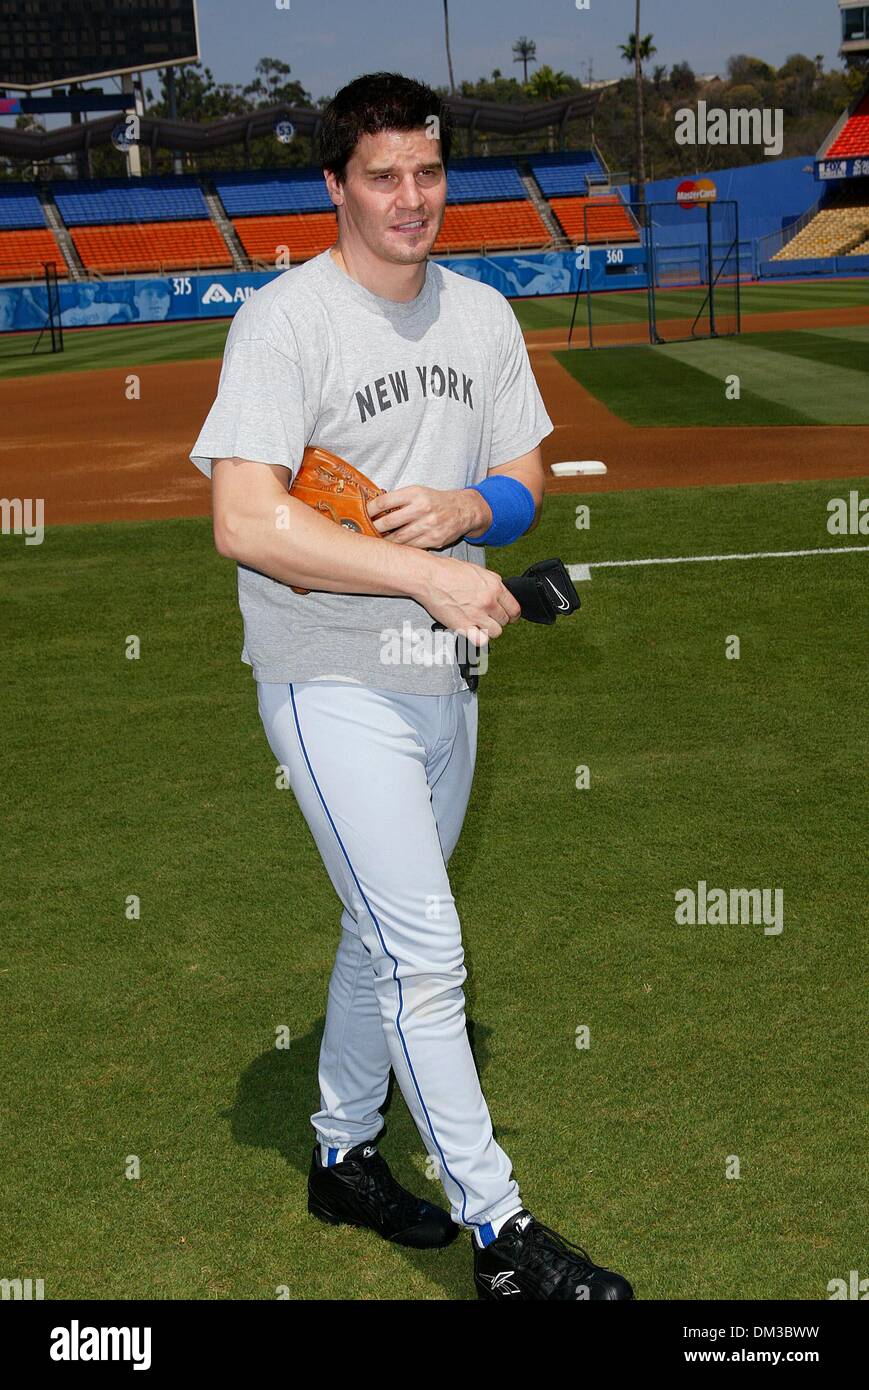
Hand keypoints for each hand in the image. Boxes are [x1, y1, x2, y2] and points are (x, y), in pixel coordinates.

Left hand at [367, 485, 487, 550]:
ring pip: (398, 538)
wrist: (464, 509)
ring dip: (386, 541)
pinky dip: (401, 548)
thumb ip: (398, 500)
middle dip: (375, 529)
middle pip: (388, 522)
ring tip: (378, 541)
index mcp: (415, 493)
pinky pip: (411, 547)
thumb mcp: (418, 492)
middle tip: (366, 532)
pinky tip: (395, 547)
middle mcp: (422, 508)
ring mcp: (429, 525)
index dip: (369, 510)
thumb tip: (373, 510)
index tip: (362, 515)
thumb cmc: (436, 501)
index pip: (384, 502)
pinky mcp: (434, 539)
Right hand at [418, 555, 521, 646]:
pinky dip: (479, 639)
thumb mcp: (477, 570)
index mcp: (494, 586)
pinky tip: (473, 632)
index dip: (513, 614)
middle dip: (499, 620)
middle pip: (505, 621)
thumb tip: (498, 590)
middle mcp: (488, 601)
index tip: (510, 617)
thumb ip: (491, 582)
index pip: (514, 608)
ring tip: (480, 625)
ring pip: (496, 632)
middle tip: (490, 618)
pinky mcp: (464, 626)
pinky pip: (481, 641)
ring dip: (489, 630)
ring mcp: (477, 615)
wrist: (428, 577)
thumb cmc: (446, 570)